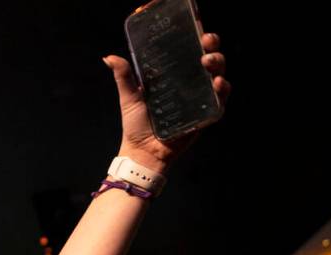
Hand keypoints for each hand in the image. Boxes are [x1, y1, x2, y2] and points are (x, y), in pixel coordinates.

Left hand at [104, 32, 230, 171]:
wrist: (142, 152)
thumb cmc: (136, 125)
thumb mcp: (129, 97)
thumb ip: (123, 76)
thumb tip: (108, 57)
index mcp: (174, 77)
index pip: (190, 52)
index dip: (198, 38)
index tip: (198, 27)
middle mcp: (190, 85)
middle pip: (209, 60)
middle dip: (212, 47)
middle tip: (206, 42)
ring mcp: (200, 100)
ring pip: (218, 76)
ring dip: (218, 65)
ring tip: (208, 61)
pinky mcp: (206, 116)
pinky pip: (220, 101)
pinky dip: (222, 91)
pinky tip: (217, 83)